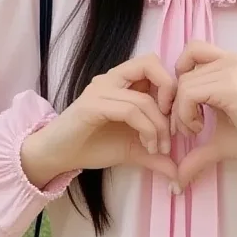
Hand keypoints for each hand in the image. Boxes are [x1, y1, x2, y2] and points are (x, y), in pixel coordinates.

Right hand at [20, 54, 178, 187]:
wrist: (57, 156)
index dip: (172, 88)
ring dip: (159, 126)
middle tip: (174, 125)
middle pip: (150, 62)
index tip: (176, 121)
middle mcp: (112, 78)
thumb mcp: (132, 150)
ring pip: (144, 97)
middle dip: (170, 92)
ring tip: (159, 148)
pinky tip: (148, 146)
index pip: (154, 65)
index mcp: (122, 80)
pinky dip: (146, 129)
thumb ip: (155, 155)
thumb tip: (179, 174)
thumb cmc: (93, 146)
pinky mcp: (92, 106)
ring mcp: (100, 90)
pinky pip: (129, 111)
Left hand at [170, 41, 236, 190]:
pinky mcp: (232, 84)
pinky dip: (184, 113)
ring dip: (180, 111)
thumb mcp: (220, 140)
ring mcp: (232, 68)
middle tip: (188, 128)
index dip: (180, 83)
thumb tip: (176, 185)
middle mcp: (230, 59)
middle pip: (183, 72)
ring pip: (183, 83)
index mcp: (229, 63)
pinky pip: (190, 92)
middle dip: (175, 104)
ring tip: (195, 130)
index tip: (184, 113)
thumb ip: (196, 153)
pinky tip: (200, 128)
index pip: (190, 54)